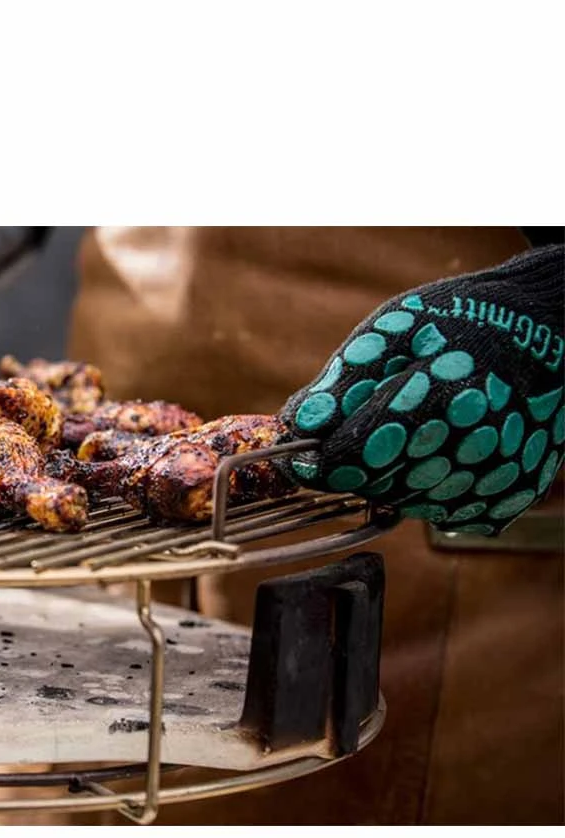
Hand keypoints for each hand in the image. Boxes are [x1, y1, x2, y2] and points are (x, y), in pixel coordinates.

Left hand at [281, 245, 563, 534]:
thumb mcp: (392, 329)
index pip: (353, 459)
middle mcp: (475, 445)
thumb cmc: (457, 323)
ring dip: (392, 479)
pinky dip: (431, 490)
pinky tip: (444, 450)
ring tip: (413, 430)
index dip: (317, 464)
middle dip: (355, 466)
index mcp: (440, 399)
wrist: (544, 329)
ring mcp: (497, 475)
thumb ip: (341, 382)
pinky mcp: (511, 494)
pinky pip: (447, 514)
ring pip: (409, 505)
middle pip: (377, 487)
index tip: (300, 458)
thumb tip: (296, 427)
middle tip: (366, 428)